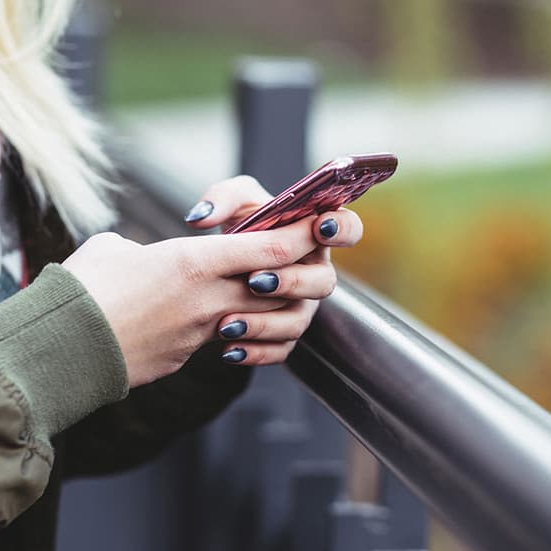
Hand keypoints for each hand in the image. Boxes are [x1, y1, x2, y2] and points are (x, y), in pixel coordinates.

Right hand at [62, 217, 310, 386]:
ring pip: (257, 317)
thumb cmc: (80, 289)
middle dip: (294, 270)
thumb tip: (145, 259)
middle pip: (277, 285)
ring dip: (266, 304)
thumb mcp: (114, 249)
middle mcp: (207, 300)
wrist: (58, 351)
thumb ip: (145, 249)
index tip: (317, 223)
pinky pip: (224, 341)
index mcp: (193, 263)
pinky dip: (231, 329)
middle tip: (295, 256)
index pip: (270, 248)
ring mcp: (199, 334)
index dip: (301, 235)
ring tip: (254, 290)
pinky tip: (216, 321)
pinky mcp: (184, 358)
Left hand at [182, 175, 363, 365]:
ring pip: (298, 321)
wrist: (220, 266)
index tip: (319, 227)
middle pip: (324, 282)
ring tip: (228, 323)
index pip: (348, 229)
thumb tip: (202, 217)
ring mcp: (302, 305)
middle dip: (292, 281)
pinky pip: (279, 350)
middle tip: (255, 280)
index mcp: (314, 234)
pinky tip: (229, 349)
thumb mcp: (232, 202)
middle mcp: (314, 272)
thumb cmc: (240, 225)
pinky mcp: (284, 334)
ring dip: (265, 323)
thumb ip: (222, 198)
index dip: (341, 229)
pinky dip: (254, 352)